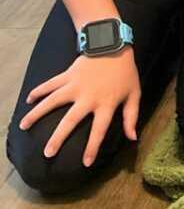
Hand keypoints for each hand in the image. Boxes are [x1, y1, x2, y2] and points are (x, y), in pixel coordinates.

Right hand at [20, 49, 140, 166]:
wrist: (113, 45)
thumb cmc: (125, 72)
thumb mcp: (134, 94)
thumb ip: (132, 117)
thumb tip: (132, 139)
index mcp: (106, 104)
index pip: (99, 130)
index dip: (92, 147)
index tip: (85, 163)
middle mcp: (88, 97)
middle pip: (70, 121)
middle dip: (58, 138)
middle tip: (47, 153)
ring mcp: (75, 85)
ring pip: (52, 102)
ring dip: (37, 114)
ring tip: (24, 126)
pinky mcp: (67, 75)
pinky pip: (50, 84)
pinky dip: (38, 91)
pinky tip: (28, 100)